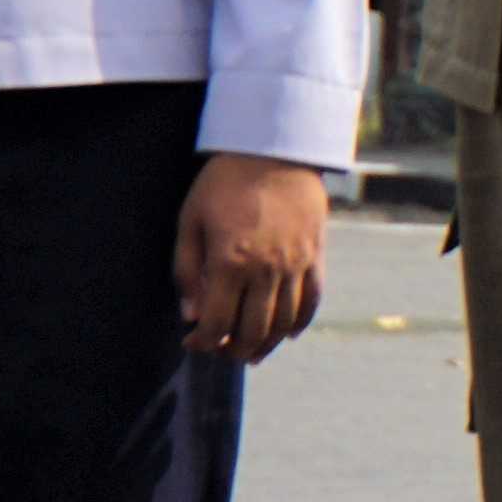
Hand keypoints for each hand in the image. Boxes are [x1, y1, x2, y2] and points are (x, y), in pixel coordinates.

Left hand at [175, 154, 328, 361]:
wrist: (275, 151)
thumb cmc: (224, 183)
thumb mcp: (190, 221)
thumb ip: (186, 271)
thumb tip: (191, 314)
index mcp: (230, 262)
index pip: (217, 323)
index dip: (203, 342)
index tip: (192, 341)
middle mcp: (266, 270)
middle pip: (253, 331)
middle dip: (233, 349)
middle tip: (220, 349)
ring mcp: (296, 265)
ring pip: (284, 322)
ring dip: (267, 344)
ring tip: (251, 350)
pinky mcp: (315, 256)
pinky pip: (312, 301)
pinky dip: (300, 323)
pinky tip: (287, 333)